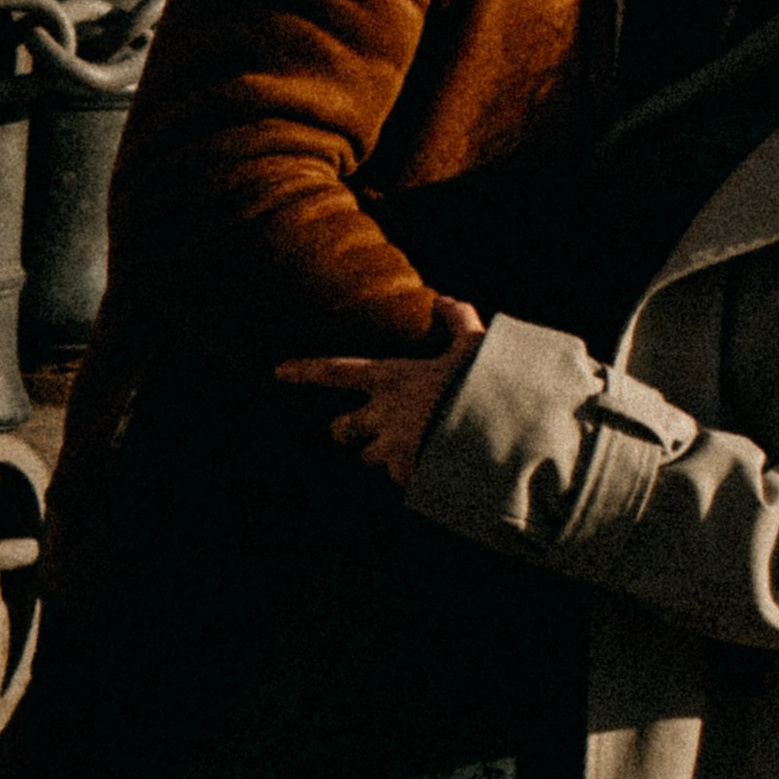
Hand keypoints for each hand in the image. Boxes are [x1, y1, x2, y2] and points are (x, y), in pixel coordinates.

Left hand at [276, 299, 486, 489]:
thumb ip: (458, 321)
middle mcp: (383, 416)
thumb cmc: (483, 385)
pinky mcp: (409, 477)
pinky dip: (412, 473)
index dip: (306, 370)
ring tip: (408, 447)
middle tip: (353, 430)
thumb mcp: (474, 346)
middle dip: (345, 431)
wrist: (498, 440)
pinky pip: (401, 479)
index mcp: (391, 379)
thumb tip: (445, 300)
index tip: (280, 371)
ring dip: (382, 454)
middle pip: (342, 430)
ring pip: (370, 458)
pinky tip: (432, 467)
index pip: (336, 372)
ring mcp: (394, 450)